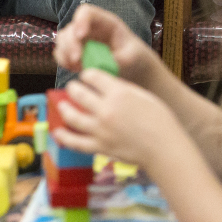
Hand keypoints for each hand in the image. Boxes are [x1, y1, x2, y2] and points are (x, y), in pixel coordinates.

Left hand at [54, 69, 184, 170]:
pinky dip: (64, 136)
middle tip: (73, 88)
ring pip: (71, 116)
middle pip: (78, 94)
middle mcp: (105, 109)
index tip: (87, 76)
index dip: (88, 74)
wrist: (163, 147)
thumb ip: (122, 90)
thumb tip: (107, 87)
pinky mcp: (99, 147)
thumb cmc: (160, 120)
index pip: (93, 76)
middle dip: (73, 88)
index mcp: (118, 93)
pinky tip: (58, 131)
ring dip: (64, 108)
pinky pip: (75, 142)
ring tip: (62, 105)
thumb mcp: (143, 95)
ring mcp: (100, 129)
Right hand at [55, 4, 156, 84]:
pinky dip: (63, 61)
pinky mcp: (75, 52)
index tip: (81, 36)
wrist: (133, 67)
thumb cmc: (134, 57)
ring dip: (64, 53)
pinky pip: (61, 53)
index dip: (80, 21)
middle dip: (70, 43)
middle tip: (76, 60)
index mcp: (106, 22)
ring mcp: (81, 40)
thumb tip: (99, 65)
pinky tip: (74, 69)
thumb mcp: (132, 57)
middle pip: (71, 27)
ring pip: (62, 40)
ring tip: (76, 66)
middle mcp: (90, 28)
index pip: (87, 12)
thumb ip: (117, 59)